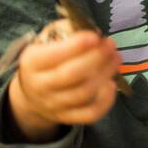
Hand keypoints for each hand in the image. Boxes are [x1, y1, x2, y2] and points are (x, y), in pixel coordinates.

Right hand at [7, 29, 121, 140]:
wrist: (33, 92)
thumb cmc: (47, 58)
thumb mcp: (48, 38)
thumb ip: (68, 29)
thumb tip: (93, 30)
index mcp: (32, 62)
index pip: (53, 56)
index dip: (77, 46)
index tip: (95, 36)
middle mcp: (40, 86)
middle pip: (71, 75)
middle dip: (96, 58)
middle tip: (110, 45)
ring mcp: (54, 105)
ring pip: (83, 93)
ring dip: (105, 74)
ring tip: (115, 59)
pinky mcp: (67, 117)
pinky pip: (90, 114)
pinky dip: (105, 101)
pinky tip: (112, 84)